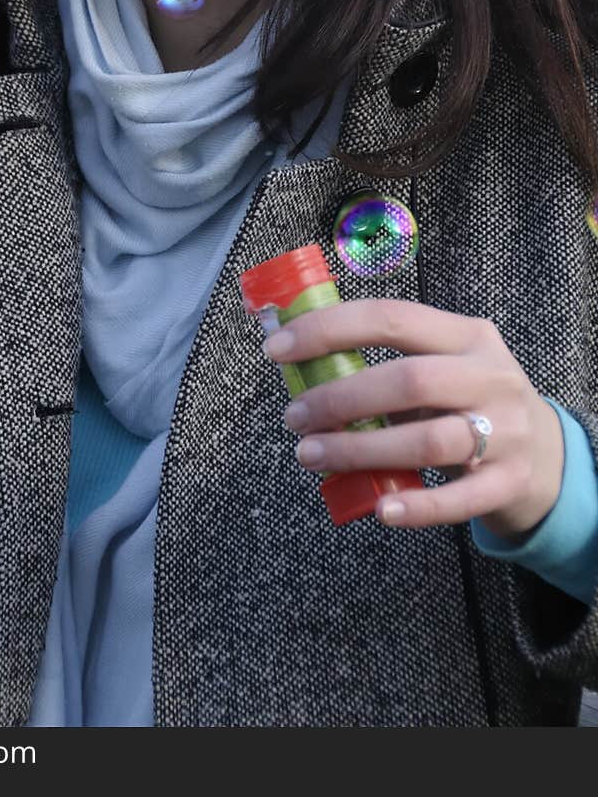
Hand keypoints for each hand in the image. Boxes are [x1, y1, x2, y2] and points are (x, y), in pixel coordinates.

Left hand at [263, 298, 564, 535]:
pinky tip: (379, 508)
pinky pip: (457, 500)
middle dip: (341, 398)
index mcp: (467, 335)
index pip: (391, 318)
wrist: (547, 457)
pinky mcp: (509, 483)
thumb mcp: (444, 367)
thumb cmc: (469, 404)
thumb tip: (297, 360)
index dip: (329, 329)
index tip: (278, 348)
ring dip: (360, 449)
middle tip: (295, 417)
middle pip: (408, 381)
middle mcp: (491, 376)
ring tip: (311, 455)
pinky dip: (415, 506)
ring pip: (427, 441)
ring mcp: (507, 431)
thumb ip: (387, 363)